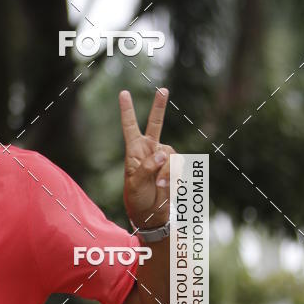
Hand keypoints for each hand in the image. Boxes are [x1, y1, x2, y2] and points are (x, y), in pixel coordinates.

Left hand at [119, 88, 176, 229]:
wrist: (152, 213)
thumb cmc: (137, 199)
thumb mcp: (136, 184)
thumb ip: (147, 167)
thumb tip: (162, 153)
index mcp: (134, 151)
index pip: (130, 127)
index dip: (127, 111)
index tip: (124, 93)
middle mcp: (149, 150)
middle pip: (156, 124)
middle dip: (160, 107)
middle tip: (163, 89)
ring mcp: (164, 157)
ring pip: (172, 154)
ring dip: (168, 170)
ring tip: (160, 184)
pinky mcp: (175, 166)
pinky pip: (180, 165)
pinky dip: (175, 176)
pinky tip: (168, 186)